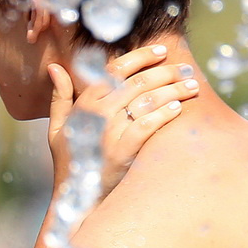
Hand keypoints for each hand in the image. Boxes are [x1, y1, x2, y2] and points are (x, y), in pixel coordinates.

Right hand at [48, 44, 199, 197]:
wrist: (74, 196)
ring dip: (173, 91)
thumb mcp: (57, 127)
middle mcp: (97, 113)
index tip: (161, 51)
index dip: (141, 56)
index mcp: (85, 102)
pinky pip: (146, 126)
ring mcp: (109, 133)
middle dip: (166, 72)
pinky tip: (177, 108)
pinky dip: (163, 115)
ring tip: (192, 86)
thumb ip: (60, 96)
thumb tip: (56, 67)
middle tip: (187, 69)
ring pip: (146, 101)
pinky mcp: (121, 153)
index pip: (116, 68)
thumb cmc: (69, 160)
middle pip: (138, 83)